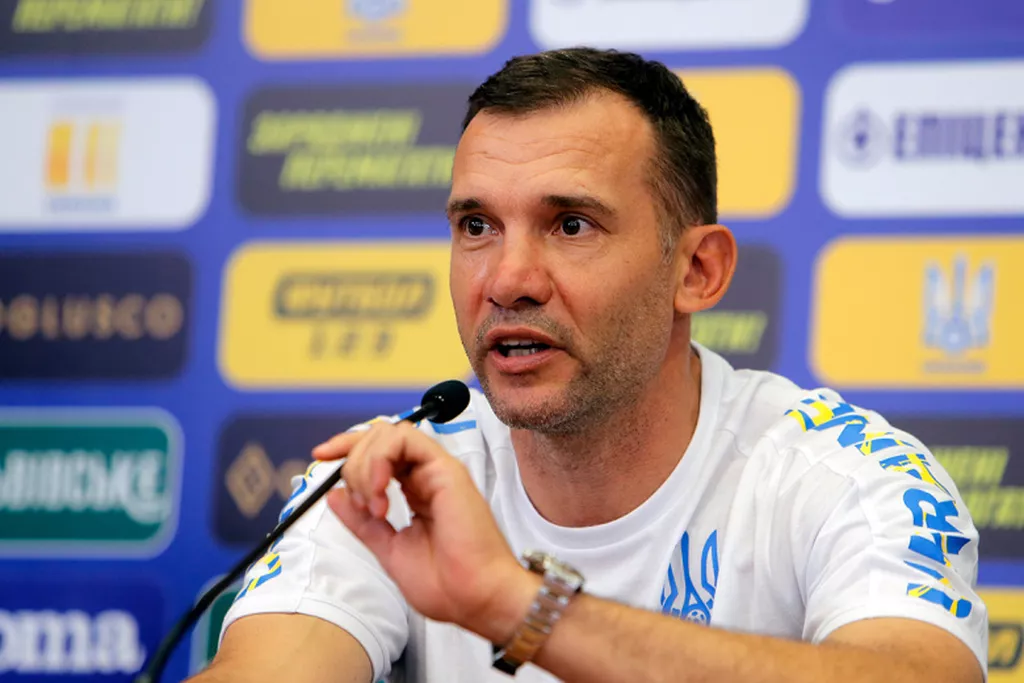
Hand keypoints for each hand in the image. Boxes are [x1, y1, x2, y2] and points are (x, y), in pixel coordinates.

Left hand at [312, 422, 537, 641]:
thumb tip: (334, 496)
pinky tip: (380, 490)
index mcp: (416, 491)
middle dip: (352, 461)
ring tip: (372, 503)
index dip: (346, 449)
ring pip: (388, 433)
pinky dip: (381, 458)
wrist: (474, 598)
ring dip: (366, 464)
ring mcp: (437, 470)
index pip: (378, 453)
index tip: (320, 457)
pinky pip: (405, 438)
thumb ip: (362, 521)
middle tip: (359, 504)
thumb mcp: (388, 548)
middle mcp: (426, 475)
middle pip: (378, 438)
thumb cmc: (446, 583)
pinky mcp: (446, 469)